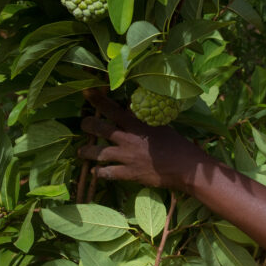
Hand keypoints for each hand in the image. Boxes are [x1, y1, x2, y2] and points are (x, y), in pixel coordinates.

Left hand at [78, 89, 207, 189]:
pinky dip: (99, 172)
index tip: (86, 91)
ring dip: (86, 151)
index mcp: (137, 125)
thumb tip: (131, 109)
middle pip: (99, 129)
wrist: (185, 168)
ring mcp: (126, 157)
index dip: (98, 100)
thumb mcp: (161, 126)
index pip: (112, 109)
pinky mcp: (129, 174)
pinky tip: (95, 172)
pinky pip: (107, 173)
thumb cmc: (177, 145)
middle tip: (84, 124)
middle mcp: (127, 139)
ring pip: (98, 153)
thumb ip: (144, 119)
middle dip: (87, 125)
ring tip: (81, 151)